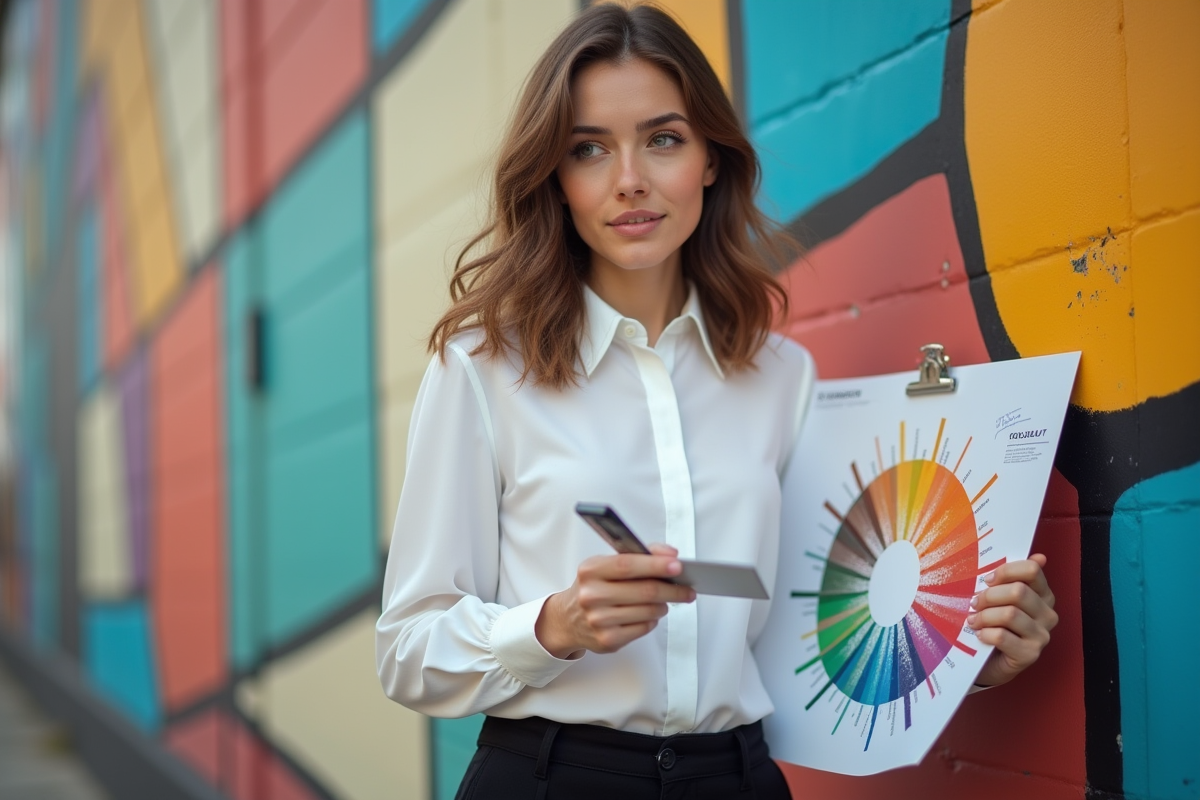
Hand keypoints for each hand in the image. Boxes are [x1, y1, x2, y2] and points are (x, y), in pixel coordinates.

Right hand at [535, 544, 696, 658]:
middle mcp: (591, 595)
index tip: (678, 565)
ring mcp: (598, 620)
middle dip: (673, 589)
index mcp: (591, 571)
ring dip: (663, 605)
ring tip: (665, 600)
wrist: (567, 619)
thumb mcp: (606, 564)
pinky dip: (652, 620)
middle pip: (645, 591)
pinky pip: (644, 628)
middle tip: (688, 589)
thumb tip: (670, 555)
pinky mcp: (607, 640)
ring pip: (649, 611)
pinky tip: (648, 614)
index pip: (628, 565)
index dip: (656, 565)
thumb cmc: (593, 587)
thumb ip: (638, 555)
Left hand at [969, 553, 1058, 687]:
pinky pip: (1002, 636)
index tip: (988, 579)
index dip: (1005, 571)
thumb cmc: (994, 623)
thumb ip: (1012, 578)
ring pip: (1009, 614)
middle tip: (974, 603)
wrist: (988, 661)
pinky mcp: (1030, 654)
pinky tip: (980, 635)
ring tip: (974, 620)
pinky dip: (985, 634)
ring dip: (984, 616)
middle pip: (1018, 591)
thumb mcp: (1000, 598)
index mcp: (1043, 594)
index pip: (1032, 570)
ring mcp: (1042, 636)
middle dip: (989, 595)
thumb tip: (1039, 557)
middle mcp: (1048, 614)